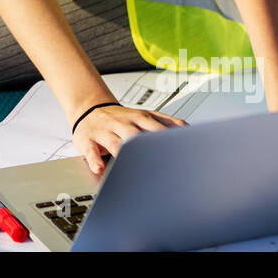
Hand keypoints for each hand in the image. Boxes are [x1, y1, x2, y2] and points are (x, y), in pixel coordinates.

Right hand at [71, 104, 187, 174]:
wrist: (89, 109)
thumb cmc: (121, 118)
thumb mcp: (144, 115)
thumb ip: (166, 122)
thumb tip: (189, 130)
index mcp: (139, 118)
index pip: (157, 126)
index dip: (168, 139)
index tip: (180, 152)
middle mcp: (123, 123)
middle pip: (136, 134)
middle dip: (147, 147)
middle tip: (159, 162)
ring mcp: (105, 131)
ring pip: (115, 142)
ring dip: (123, 153)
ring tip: (129, 165)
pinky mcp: (88, 140)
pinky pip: (91, 151)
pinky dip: (95, 160)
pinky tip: (100, 168)